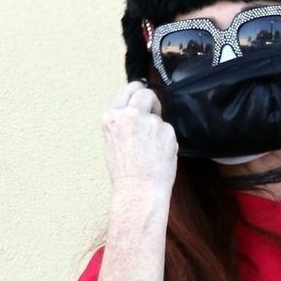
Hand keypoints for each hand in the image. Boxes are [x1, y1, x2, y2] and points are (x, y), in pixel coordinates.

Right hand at [101, 80, 177, 211]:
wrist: (139, 191)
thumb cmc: (124, 173)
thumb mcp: (112, 141)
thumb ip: (122, 123)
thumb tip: (135, 111)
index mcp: (112, 117)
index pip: (129, 91)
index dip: (138, 90)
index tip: (143, 89)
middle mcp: (130, 114)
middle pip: (146, 94)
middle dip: (152, 101)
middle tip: (154, 113)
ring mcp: (150, 122)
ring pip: (159, 118)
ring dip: (158, 129)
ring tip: (151, 151)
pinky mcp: (167, 130)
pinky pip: (169, 132)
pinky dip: (167, 142)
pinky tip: (159, 156)